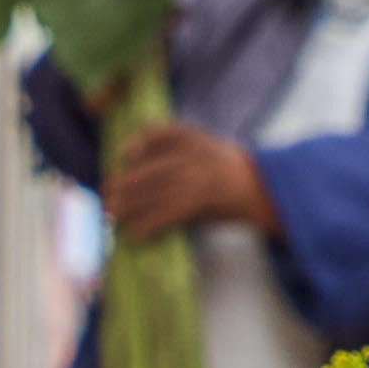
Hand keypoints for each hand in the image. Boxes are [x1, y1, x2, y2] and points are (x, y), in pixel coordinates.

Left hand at [105, 122, 273, 242]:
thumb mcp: (209, 145)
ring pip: (152, 193)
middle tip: (104, 193)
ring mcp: (194, 179)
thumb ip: (179, 147)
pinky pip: (165, 215)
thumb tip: (137, 162)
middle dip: (124, 184)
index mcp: (195, 138)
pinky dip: (147, 226)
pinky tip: (134, 234)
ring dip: (128, 207)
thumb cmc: (232, 169)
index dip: (138, 142)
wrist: (264, 189)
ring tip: (111, 215)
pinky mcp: (197, 203)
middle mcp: (192, 156)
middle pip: (149, 169)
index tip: (125, 154)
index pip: (159, 133)